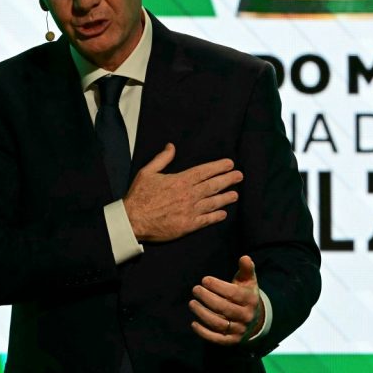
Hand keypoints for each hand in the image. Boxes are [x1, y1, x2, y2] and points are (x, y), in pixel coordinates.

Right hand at [123, 143, 241, 241]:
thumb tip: (171, 146)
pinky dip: (216, 216)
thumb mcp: (147, 172)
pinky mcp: (188, 226)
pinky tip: (223, 214)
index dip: (219, 167)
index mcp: (180, 180)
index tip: (230, 164)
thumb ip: (162, 159)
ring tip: (235, 194)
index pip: (204, 171)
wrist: (133, 221)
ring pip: (213, 202)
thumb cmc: (139, 196)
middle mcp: (189, 195)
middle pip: (213, 185)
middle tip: (239, 176)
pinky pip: (206, 220)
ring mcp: (190, 211)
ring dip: (226, 198)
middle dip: (228, 179)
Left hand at [189, 255, 264, 344]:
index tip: (204, 280)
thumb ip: (246, 268)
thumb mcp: (248, 281)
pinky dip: (203, 332)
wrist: (254, 319)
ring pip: (218, 324)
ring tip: (192, 303)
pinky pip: (216, 339)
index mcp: (251, 300)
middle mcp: (246, 316)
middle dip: (207, 298)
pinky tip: (193, 323)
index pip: (233, 293)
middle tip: (195, 289)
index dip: (217, 286)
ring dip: (202, 313)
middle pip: (224, 308)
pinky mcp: (232, 341)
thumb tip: (244, 257)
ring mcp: (239, 330)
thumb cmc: (246, 294)